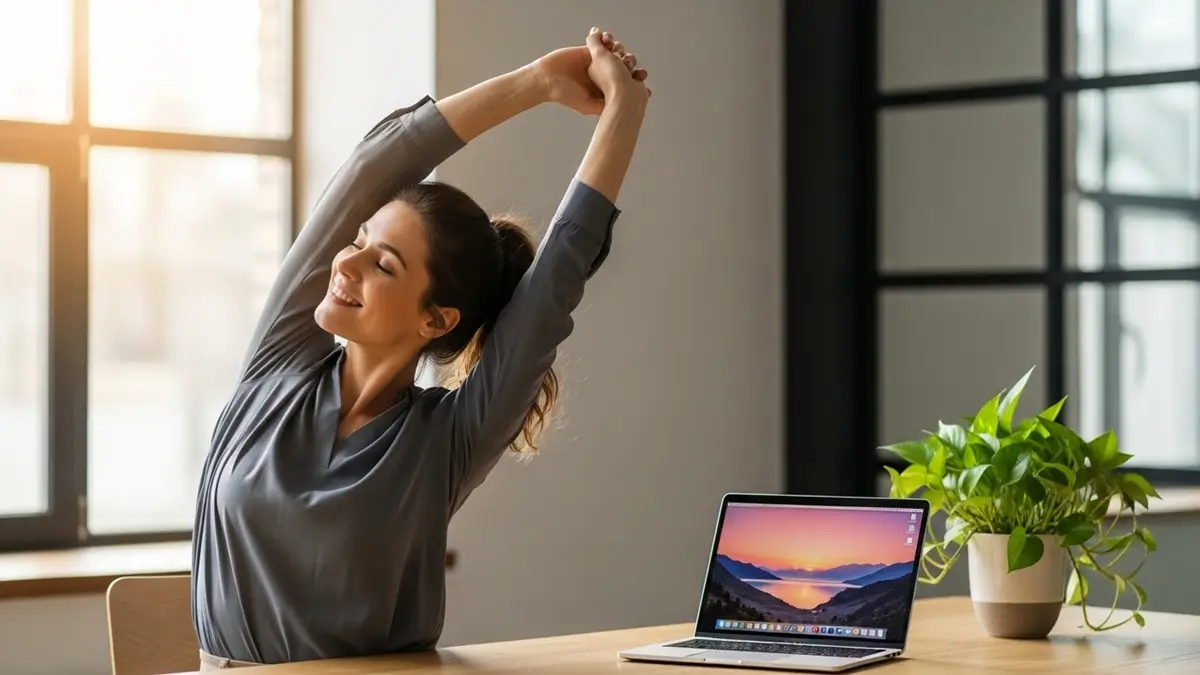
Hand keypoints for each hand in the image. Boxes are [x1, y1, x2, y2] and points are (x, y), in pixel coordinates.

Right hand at [533, 30, 647, 114]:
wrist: (547, 80)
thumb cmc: (566, 95)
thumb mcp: (588, 106)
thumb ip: (604, 106)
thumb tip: (626, 110)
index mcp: (606, 88)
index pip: (626, 81)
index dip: (635, 77)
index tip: (641, 75)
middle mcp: (604, 75)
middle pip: (623, 65)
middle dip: (628, 60)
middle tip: (628, 60)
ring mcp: (596, 62)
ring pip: (613, 52)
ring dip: (617, 48)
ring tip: (617, 48)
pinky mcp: (587, 50)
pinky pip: (599, 41)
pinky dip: (604, 37)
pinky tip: (606, 38)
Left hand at [586, 28, 649, 104]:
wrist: (627, 98)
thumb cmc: (612, 80)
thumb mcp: (598, 54)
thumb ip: (594, 40)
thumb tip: (594, 32)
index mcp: (596, 68)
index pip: (603, 50)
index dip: (609, 44)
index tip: (611, 43)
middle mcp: (607, 76)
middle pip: (618, 56)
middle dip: (623, 54)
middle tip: (621, 58)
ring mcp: (619, 82)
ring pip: (629, 65)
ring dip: (632, 64)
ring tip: (629, 69)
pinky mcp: (630, 89)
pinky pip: (637, 76)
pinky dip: (639, 76)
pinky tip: (637, 77)